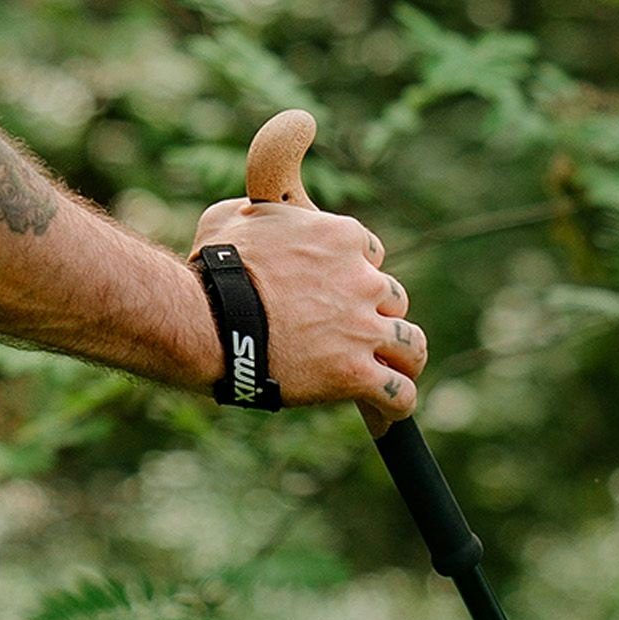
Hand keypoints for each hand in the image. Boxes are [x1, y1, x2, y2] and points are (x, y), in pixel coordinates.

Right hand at [190, 194, 426, 423]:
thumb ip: (260, 213)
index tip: (337, 290)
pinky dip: (397, 402)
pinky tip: (389, 408)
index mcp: (341, 238)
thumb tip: (255, 211)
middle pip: (393, 299)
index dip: (354, 273)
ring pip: (411, 344)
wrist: (207, 320)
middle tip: (353, 332)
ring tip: (392, 369)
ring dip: (403, 357)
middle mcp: (362, 281)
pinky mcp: (354, 373)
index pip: (371, 254)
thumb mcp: (232, 218)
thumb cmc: (214, 267)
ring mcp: (362, 329)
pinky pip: (398, 392)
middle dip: (375, 314)